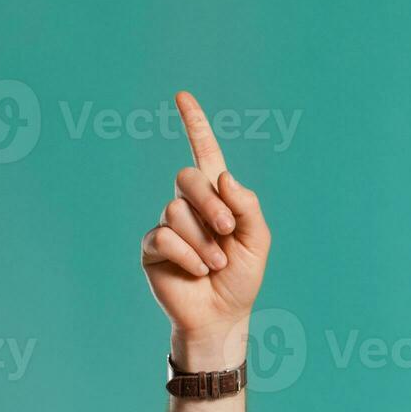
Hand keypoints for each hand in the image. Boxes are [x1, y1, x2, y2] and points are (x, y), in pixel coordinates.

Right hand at [141, 92, 271, 359]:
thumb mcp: (258, 240)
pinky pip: (165, 236)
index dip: (194, 125)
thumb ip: (248, 206)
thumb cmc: (241, 278)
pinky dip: (188, 255)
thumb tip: (224, 178)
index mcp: (218, 198)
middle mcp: (189, 206)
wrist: (222, 315)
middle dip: (212, 204)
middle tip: (228, 231)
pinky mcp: (152, 247)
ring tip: (215, 264)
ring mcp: (168, 225)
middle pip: (188, 178)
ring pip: (177, 210)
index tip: (182, 96)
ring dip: (204, 240)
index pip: (205, 154)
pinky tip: (197, 271)